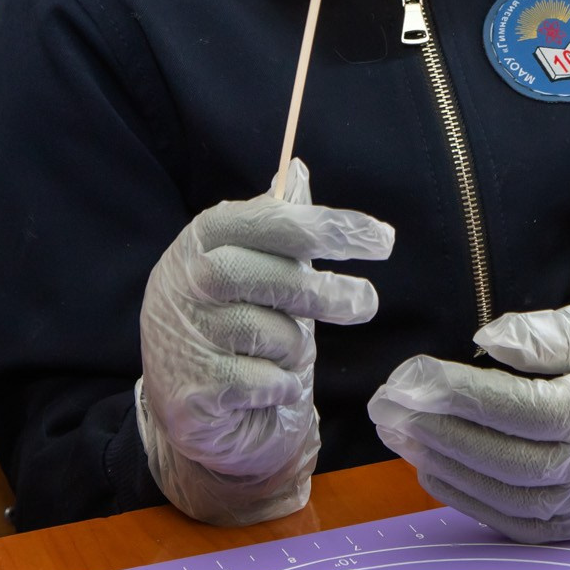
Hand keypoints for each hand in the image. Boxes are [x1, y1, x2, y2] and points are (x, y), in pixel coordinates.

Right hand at [137, 158, 393, 525]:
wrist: (188, 402)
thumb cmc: (231, 322)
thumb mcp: (252, 267)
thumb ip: (276, 223)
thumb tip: (297, 168)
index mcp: (203, 239)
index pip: (269, 220)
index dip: (328, 227)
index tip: (384, 240)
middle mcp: (185, 280)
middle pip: (266, 276)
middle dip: (324, 292)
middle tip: (368, 303)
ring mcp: (184, 335)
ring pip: (266, 332)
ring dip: (294, 348)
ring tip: (288, 356)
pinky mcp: (193, 390)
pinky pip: (261, 382)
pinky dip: (281, 385)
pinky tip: (272, 387)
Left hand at [368, 277, 569, 542]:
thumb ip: (547, 333)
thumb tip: (488, 341)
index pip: (521, 409)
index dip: (459, 394)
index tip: (409, 374)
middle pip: (503, 457)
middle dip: (435, 430)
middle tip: (384, 402)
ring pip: (501, 494)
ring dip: (440, 462)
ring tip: (395, 428)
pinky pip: (510, 520)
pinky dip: (464, 496)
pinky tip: (429, 464)